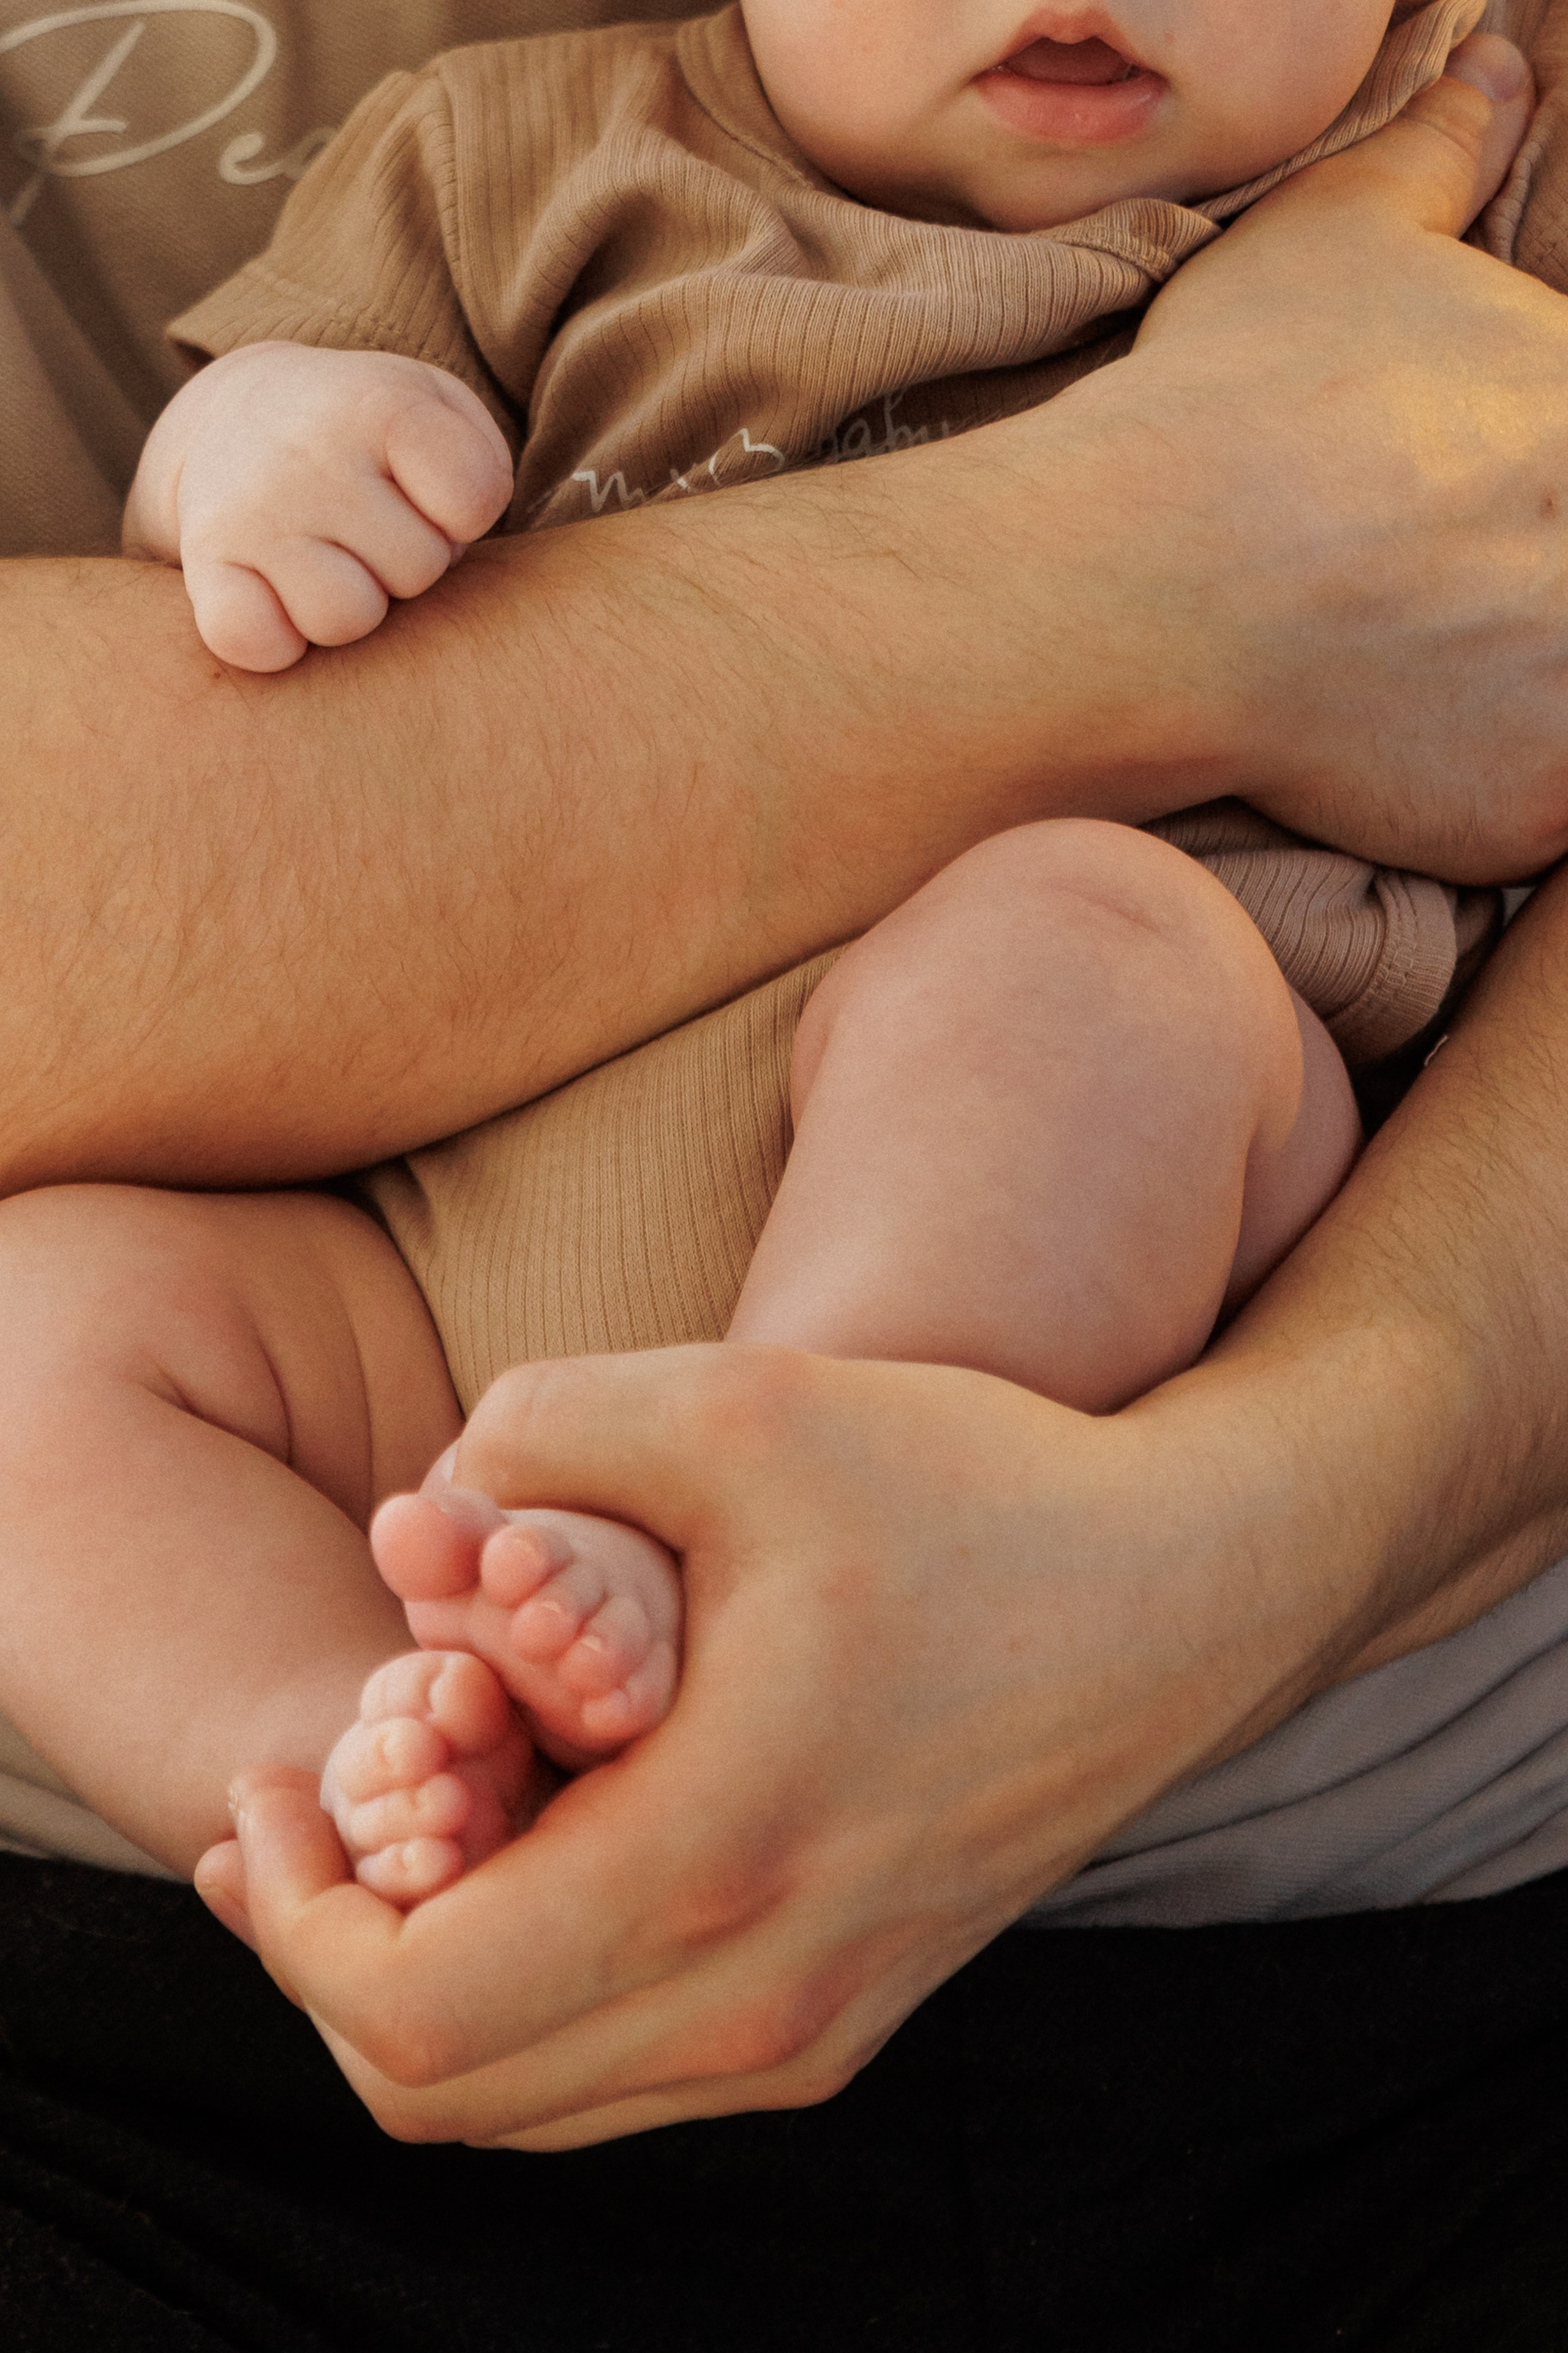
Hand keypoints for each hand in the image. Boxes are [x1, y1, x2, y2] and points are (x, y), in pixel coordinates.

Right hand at [123, 343, 513, 670]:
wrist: (244, 418)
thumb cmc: (369, 437)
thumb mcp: (437, 412)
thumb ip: (480, 468)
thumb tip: (451, 542)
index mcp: (379, 406)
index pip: (471, 497)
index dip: (463, 512)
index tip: (429, 491)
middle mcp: (308, 456)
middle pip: (416, 571)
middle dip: (406, 563)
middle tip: (370, 529)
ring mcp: (251, 513)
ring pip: (344, 620)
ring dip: (349, 606)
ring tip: (331, 560)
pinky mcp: (204, 564)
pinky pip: (250, 641)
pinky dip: (273, 641)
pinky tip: (277, 599)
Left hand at [197, 1342, 1371, 2149]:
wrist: (1182, 1593)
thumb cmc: (970, 1490)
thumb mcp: (747, 1406)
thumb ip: (541, 1427)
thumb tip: (414, 1514)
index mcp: (715, 1865)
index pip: (413, 2009)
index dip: (292, 1921)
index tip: (270, 1787)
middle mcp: (762, 1998)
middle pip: (447, 2090)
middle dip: (331, 1959)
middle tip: (304, 1810)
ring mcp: (812, 2026)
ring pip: (531, 2101)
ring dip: (426, 1983)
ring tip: (403, 1824)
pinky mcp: (847, 2011)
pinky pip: (622, 2069)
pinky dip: (530, 1994)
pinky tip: (532, 1847)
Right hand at [1050, 34, 1563, 880]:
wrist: (1147, 582)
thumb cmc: (1237, 405)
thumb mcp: (1338, 239)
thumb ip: (1440, 156)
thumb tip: (1492, 71)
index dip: (1541, 497)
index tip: (1491, 514)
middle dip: (1536, 587)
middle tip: (1446, 595)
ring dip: (1526, 688)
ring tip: (1433, 672)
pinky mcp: (1546, 802)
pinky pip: (1549, 808)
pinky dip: (1495, 788)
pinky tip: (1405, 744)